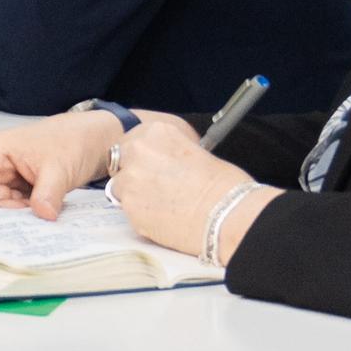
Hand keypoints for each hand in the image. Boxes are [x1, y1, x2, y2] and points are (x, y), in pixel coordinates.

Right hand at [0, 108, 121, 217]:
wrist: (95, 139)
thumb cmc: (73, 140)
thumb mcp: (61, 169)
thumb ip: (48, 194)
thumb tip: (42, 216)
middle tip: (21, 230)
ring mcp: (5, 174)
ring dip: (14, 217)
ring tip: (35, 222)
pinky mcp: (17, 184)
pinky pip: (12, 205)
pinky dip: (24, 214)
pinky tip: (38, 218)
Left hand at [108, 113, 267, 258]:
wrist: (229, 216)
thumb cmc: (225, 186)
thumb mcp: (198, 152)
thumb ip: (172, 153)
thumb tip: (166, 163)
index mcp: (156, 132)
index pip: (132, 140)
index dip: (141, 156)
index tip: (150, 166)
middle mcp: (137, 150)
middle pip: (121, 162)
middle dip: (134, 173)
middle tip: (156, 187)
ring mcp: (130, 180)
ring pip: (120, 187)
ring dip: (135, 195)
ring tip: (163, 205)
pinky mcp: (130, 208)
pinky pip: (128, 210)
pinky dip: (141, 215)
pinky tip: (164, 218)